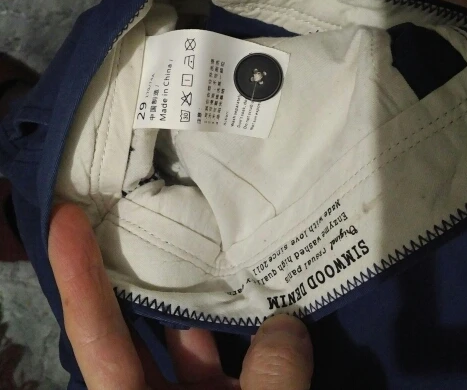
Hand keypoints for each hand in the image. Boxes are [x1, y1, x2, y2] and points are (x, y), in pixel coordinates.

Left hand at [49, 204, 313, 389]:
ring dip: (202, 291)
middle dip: (137, 264)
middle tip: (139, 206)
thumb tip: (290, 322)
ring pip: (188, 332)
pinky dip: (244, 322)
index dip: (77, 275)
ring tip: (210, 236)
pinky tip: (260, 287)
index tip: (65, 218)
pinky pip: (230, 350)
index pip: (97, 333)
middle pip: (139, 319)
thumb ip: (272, 383)